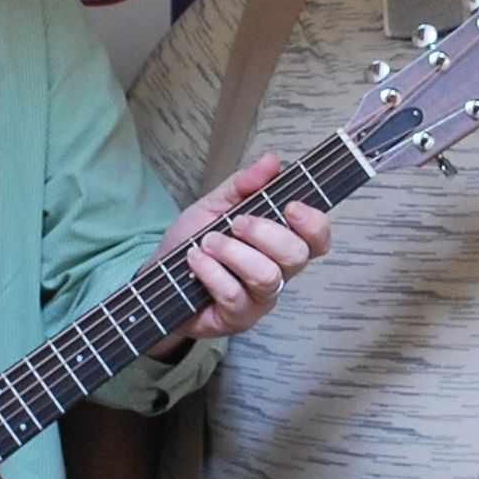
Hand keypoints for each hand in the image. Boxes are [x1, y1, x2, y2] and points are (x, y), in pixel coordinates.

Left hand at [160, 153, 331, 345]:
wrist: (160, 279)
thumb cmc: (195, 242)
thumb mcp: (215, 205)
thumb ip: (243, 184)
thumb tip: (272, 161)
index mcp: (281, 243)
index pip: (318, 238)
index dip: (313, 223)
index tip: (290, 205)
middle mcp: (279, 273)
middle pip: (296, 256)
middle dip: (265, 233)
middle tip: (236, 223)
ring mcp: (260, 299)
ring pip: (267, 276)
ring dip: (233, 252)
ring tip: (208, 242)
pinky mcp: (238, 318)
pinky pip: (234, 295)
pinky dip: (211, 272)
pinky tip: (195, 261)